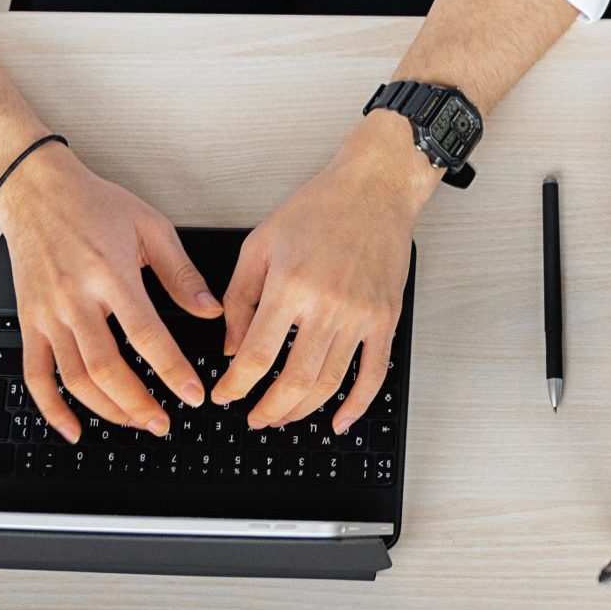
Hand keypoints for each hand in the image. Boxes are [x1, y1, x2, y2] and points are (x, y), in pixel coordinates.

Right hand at [0, 146, 221, 441]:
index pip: (146, 334)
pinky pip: (35, 374)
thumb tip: (211, 311)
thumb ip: (182, 274)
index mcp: (111, 273)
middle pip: (106, 367)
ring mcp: (48, 314)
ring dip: (105, 409)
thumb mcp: (150, 227)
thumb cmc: (95, 204)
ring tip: (134, 423)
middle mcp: (75, 298)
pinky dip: (51, 407)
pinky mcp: (28, 321)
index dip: (171, 370)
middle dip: (138, 403)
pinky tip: (73, 428)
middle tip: (164, 424)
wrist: (36, 191)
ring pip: (73, 377)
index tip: (193, 395)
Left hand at [212, 112, 435, 433]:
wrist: (375, 189)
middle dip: (267, 410)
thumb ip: (239, 297)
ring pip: (329, 384)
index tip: (224, 396)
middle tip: (253, 417)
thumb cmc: (318, 208)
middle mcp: (328, 305)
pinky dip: (357, 405)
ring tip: (283, 417)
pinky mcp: (386, 318)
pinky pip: (373, 373)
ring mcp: (361, 315)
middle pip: (293, 381)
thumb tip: (231, 347)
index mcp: (290, 285)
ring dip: (302, 411)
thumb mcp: (260, 244)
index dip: (235, 386)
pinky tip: (339, 420)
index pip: (256, 356)